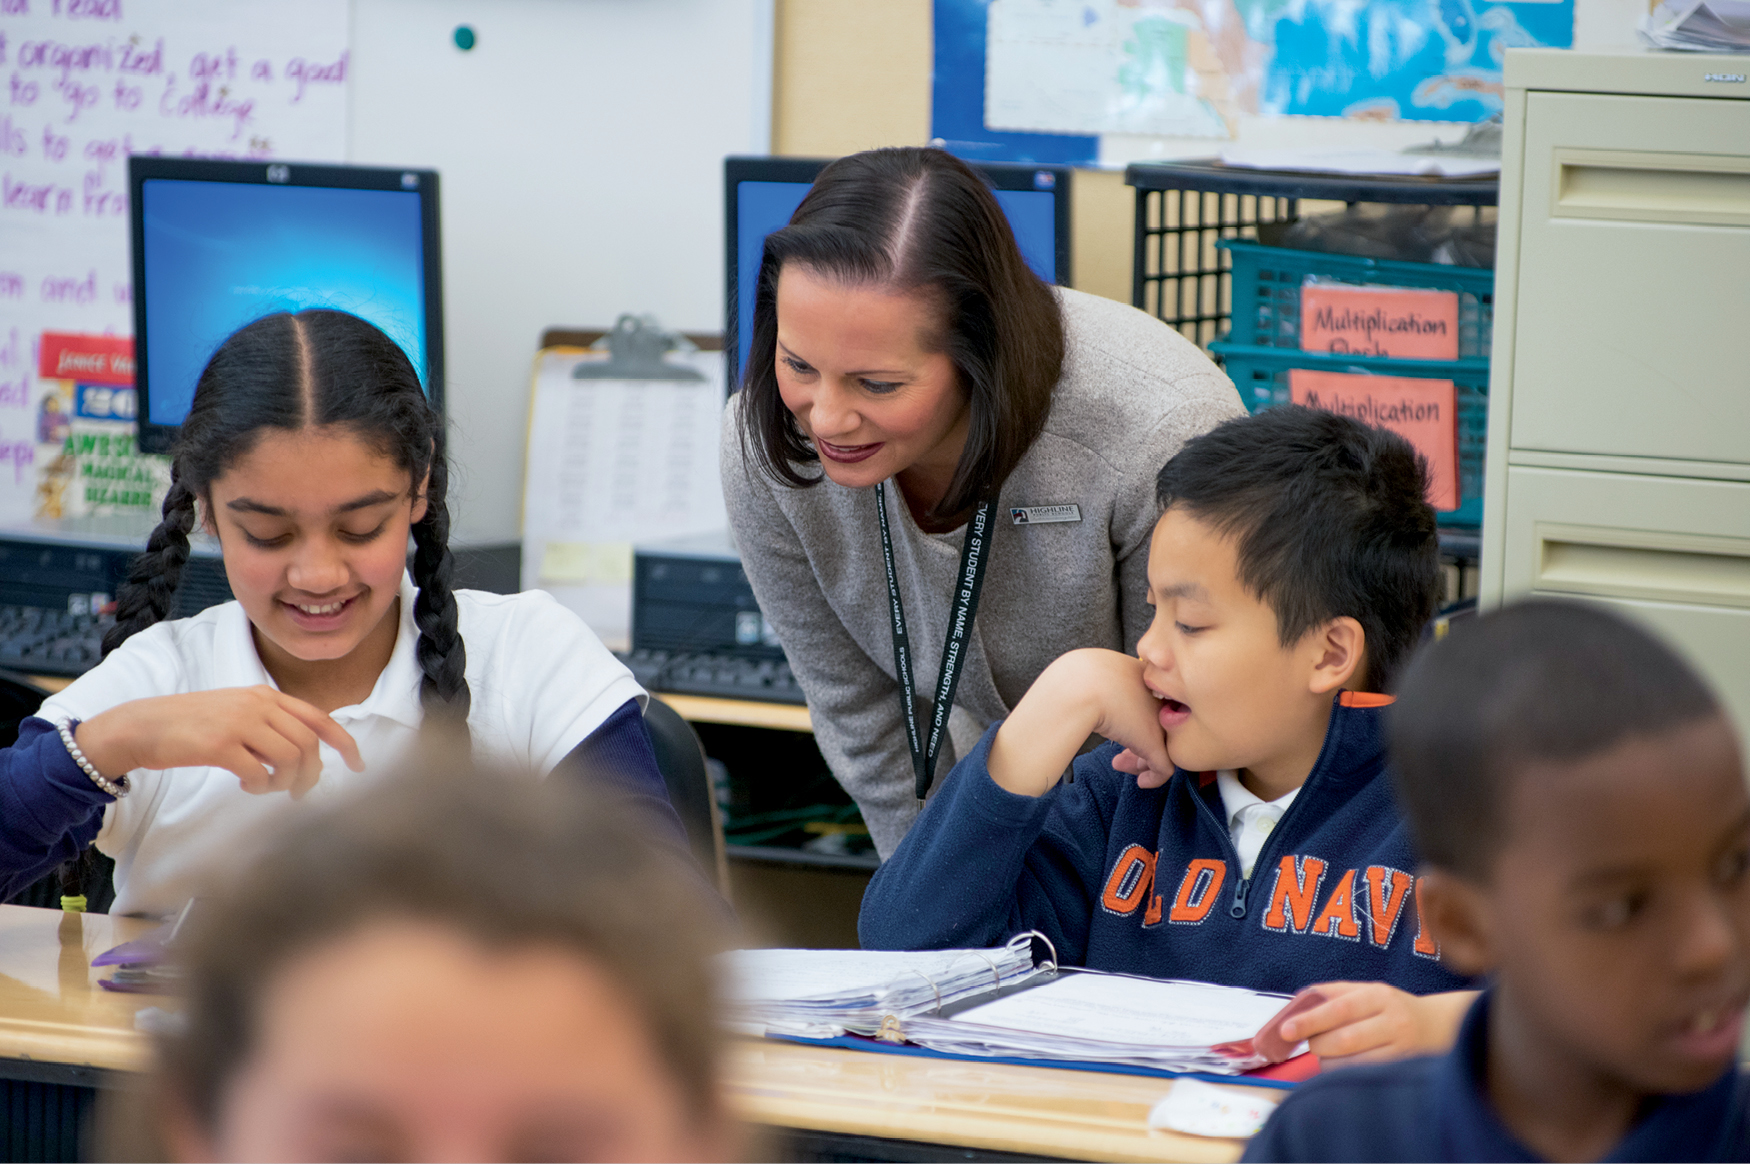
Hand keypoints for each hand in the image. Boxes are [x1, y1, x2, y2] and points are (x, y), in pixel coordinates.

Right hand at [74, 686, 364, 798]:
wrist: (143, 725)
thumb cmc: (191, 724)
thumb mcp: (236, 711)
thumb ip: (269, 724)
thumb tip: (303, 756)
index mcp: (266, 696)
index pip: (319, 718)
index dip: (344, 743)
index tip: (359, 766)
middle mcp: (257, 705)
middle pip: (309, 744)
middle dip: (312, 774)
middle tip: (298, 792)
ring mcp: (239, 723)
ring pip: (290, 759)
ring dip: (286, 783)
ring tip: (268, 789)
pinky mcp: (220, 745)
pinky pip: (259, 773)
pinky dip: (260, 787)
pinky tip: (246, 786)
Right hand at [988, 649, 1172, 797]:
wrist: (1081, 686)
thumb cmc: (1083, 679)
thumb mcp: (1096, 677)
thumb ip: (1104, 688)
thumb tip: (1093, 699)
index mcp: (1147, 678)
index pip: (1150, 705)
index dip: (1134, 721)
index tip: (1117, 730)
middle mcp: (1158, 699)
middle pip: (1155, 727)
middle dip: (1136, 744)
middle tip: (1118, 756)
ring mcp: (1159, 722)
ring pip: (1160, 747)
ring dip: (1140, 760)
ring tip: (1119, 764)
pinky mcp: (1155, 744)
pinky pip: (1163, 767)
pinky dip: (1154, 778)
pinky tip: (1141, 782)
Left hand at [1275, 982, 1477, 1067]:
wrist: (1439, 1028)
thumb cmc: (1390, 1008)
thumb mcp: (1367, 991)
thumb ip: (1332, 993)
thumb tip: (1296, 1002)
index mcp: (1379, 996)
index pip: (1338, 1009)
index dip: (1309, 1020)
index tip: (1285, 1030)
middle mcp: (1394, 1022)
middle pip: (1343, 1040)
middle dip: (1318, 1044)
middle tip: (1313, 1042)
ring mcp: (1402, 1051)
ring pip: (1352, 1065)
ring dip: (1329, 1062)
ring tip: (1332, 1053)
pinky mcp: (1402, 1072)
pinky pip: (1363, 1078)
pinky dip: (1345, 1074)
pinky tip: (1347, 1065)